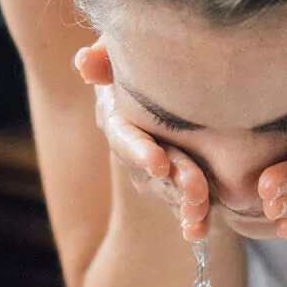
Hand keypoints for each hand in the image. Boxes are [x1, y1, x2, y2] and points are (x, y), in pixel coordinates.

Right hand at [75, 40, 210, 239]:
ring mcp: (157, 171)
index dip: (139, 151)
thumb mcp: (129, 56)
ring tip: (201, 209)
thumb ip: (109, 58)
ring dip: (185, 203)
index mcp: (121, 118)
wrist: (183, 81)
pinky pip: (184, 206)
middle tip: (196, 187)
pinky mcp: (179, 184)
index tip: (159, 161)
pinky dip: (193, 220)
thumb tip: (84, 59)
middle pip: (150, 171)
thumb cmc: (150, 63)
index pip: (125, 137)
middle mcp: (136, 149)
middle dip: (174, 180)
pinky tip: (201, 230)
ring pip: (169, 192)